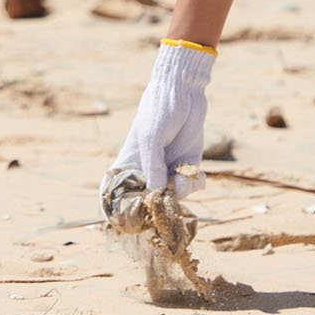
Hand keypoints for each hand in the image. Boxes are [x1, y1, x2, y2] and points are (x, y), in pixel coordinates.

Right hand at [104, 42, 213, 210]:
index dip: (117, 211)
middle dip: (160, 208)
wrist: (185, 90)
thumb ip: (152, 167)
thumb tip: (154, 196)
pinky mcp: (188, 165)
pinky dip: (195, 183)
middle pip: (149, 201)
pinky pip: (191, 185)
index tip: (128, 224)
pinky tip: (198, 174)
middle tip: (170, 206)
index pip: (117, 193)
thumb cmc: (159, 110)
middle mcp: (148, 170)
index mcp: (129, 164)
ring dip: (182, 193)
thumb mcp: (151, 139)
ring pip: (173, 197)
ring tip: (186, 176)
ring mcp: (168, 169)